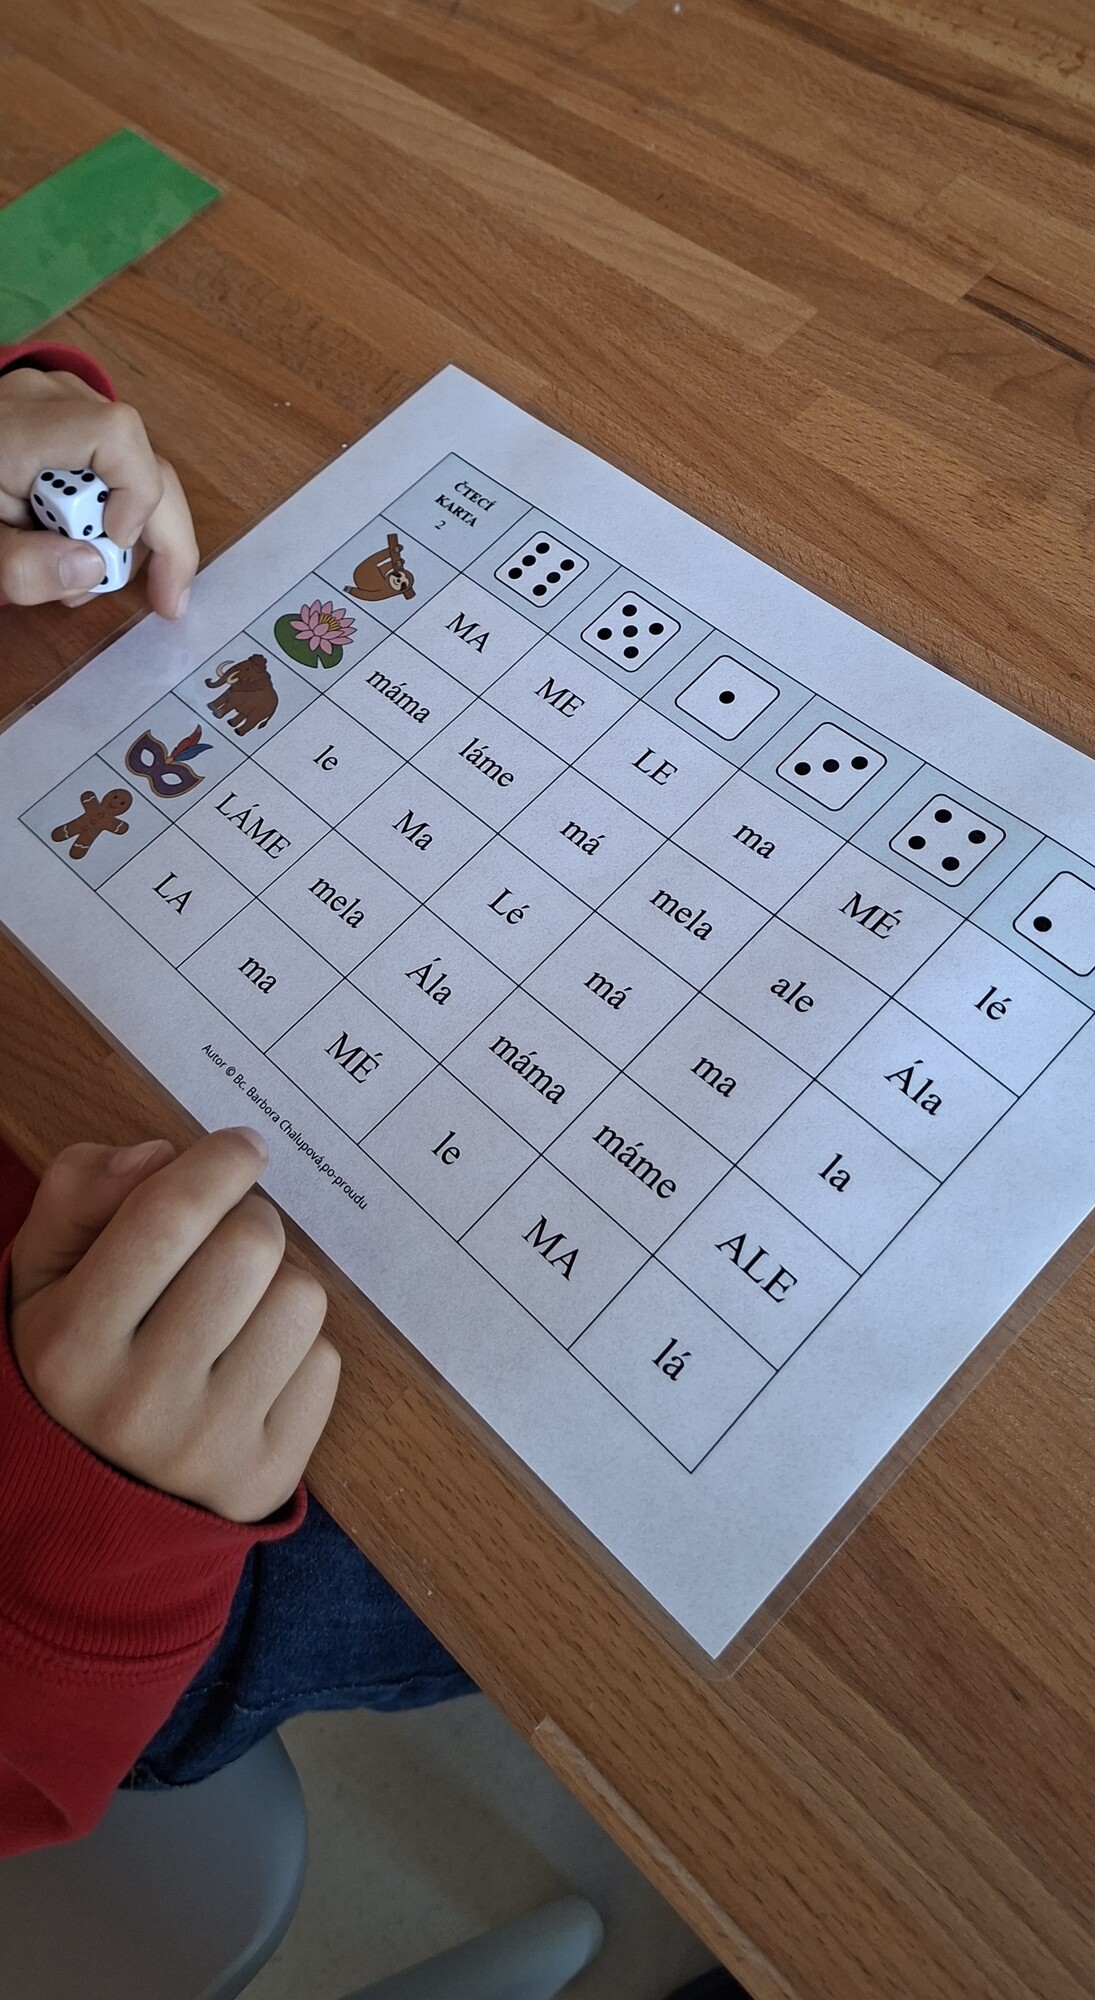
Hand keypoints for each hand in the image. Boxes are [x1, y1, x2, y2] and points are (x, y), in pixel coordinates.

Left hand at [0, 365, 197, 617]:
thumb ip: (22, 562)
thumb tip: (94, 569)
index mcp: (19, 427)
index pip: (114, 436)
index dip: (136, 495)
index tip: (116, 542)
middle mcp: (55, 402)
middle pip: (145, 463)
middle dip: (164, 538)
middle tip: (168, 600)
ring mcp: (72, 405)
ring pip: (143, 471)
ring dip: (139, 535)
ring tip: (100, 577)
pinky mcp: (81, 420)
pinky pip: (125, 470)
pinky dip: (125, 517)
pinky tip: (102, 551)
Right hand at [9, 1128, 339, 1522]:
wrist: (87, 1498)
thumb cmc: (72, 1357)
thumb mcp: (41, 1272)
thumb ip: (81, 1194)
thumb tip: (161, 1157)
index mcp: (70, 1345)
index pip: (168, 1218)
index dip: (219, 1163)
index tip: (242, 1147)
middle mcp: (138, 1403)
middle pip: (251, 1247)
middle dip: (250, 1217)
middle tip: (231, 1232)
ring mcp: (208, 1447)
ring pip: (302, 1299)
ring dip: (280, 1283)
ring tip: (239, 1305)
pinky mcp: (267, 1475)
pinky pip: (325, 1363)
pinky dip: (298, 1348)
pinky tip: (251, 1363)